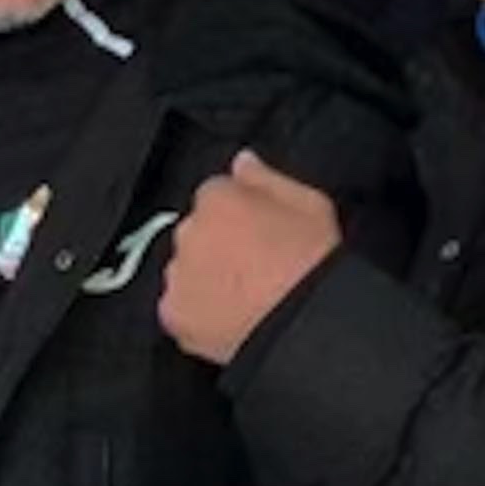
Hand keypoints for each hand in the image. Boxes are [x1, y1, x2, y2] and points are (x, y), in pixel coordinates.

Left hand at [152, 148, 345, 365]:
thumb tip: (243, 161)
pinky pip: (179, 307)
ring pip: (186, 268)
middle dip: (218, 243)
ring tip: (244, 296)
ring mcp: (177, 273)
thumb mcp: (309, 203)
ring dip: (204, 276)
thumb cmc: (312, 262)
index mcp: (218, 198)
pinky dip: (197, 311)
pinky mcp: (172, 314)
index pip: (216, 194)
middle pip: (196, 231)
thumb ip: (267, 177)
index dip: (239, 213)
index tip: (257, 230)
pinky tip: (229, 318)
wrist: (302, 324)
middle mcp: (189, 231)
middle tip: (254, 266)